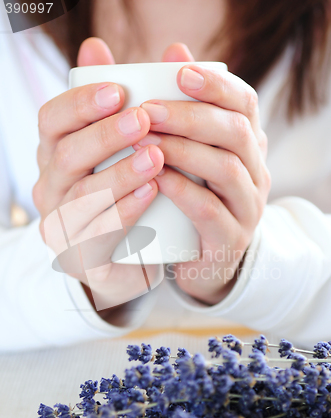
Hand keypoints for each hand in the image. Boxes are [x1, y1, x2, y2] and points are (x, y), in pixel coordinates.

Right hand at [33, 38, 163, 317]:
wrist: (127, 256)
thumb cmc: (123, 193)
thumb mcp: (116, 149)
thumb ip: (109, 103)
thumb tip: (98, 47)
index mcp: (56, 156)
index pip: (51, 121)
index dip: (79, 103)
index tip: (119, 90)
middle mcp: (51, 189)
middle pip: (64, 156)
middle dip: (104, 136)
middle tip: (144, 119)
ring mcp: (62, 226)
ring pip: (80, 197)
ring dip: (118, 174)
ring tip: (156, 156)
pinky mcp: (80, 256)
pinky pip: (97, 234)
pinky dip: (124, 212)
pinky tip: (152, 193)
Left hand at [134, 44, 270, 304]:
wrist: (201, 261)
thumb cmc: (190, 199)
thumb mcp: (190, 153)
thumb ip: (183, 105)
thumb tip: (173, 50)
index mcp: (247, 147)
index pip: (245, 104)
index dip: (216, 85)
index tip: (180, 72)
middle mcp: (255, 173)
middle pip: (236, 132)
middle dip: (190, 115)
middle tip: (147, 109)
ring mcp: (247, 207)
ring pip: (225, 168)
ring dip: (183, 149)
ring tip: (144, 140)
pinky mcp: (230, 239)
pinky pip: (209, 209)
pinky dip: (182, 189)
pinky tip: (155, 177)